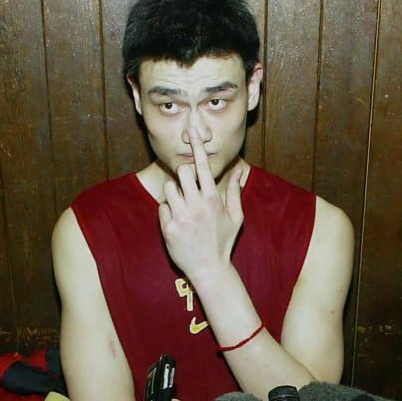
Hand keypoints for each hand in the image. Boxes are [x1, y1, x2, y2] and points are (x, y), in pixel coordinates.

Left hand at [157, 127, 243, 281]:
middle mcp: (196, 205)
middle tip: (187, 186)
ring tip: (183, 207)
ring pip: (169, 188)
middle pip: (182, 172)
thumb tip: (238, 171)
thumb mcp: (236, 217)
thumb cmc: (223, 242)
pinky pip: (163, 207)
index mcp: (213, 200)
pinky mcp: (168, 228)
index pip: (204, 166)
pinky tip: (178, 224)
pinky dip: (168, 212)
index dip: (198, 146)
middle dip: (184, 175)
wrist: (209, 269)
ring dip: (175, 193)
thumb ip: (235, 192)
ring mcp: (181, 217)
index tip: (193, 131)